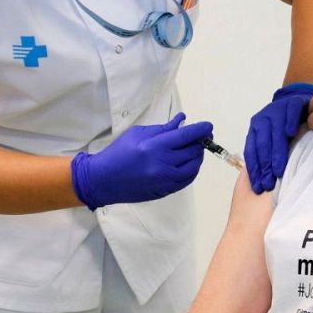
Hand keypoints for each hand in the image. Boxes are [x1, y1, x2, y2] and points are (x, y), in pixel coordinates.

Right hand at [71, 113, 212, 209]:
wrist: (103, 180)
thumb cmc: (118, 153)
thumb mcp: (137, 134)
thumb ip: (162, 129)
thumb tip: (182, 121)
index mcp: (156, 146)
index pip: (188, 136)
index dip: (202, 129)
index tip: (209, 126)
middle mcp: (164, 164)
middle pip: (194, 151)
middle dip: (202, 141)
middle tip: (202, 136)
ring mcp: (166, 180)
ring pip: (194, 166)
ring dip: (198, 155)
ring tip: (195, 148)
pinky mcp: (166, 190)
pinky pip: (188, 179)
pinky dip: (193, 169)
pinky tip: (189, 162)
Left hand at [245, 83, 312, 192]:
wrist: (299, 101)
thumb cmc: (286, 126)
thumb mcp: (273, 139)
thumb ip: (266, 154)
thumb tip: (261, 181)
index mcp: (255, 128)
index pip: (252, 150)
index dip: (254, 169)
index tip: (258, 186)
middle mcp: (264, 118)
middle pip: (262, 143)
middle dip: (265, 165)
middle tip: (269, 183)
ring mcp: (278, 109)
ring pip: (275, 131)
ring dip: (276, 151)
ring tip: (279, 169)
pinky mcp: (293, 103)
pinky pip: (291, 112)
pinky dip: (290, 122)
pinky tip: (291, 134)